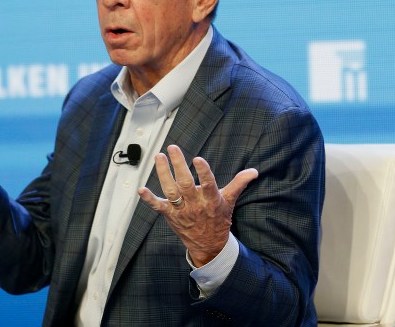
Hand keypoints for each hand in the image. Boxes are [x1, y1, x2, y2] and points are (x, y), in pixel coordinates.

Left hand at [138, 144, 257, 266]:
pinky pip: (158, 206)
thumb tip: (254, 171)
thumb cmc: (218, 219)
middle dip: (178, 165)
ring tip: (159, 157)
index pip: (208, 184)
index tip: (198, 159)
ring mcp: (181, 210)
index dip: (203, 172)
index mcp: (211, 200)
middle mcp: (195, 205)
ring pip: (171, 191)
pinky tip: (141, 189)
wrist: (208, 245)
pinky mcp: (170, 215)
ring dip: (163, 174)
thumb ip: (239, 183)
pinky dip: (149, 199)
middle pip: (185, 184)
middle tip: (172, 148)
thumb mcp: (230, 201)